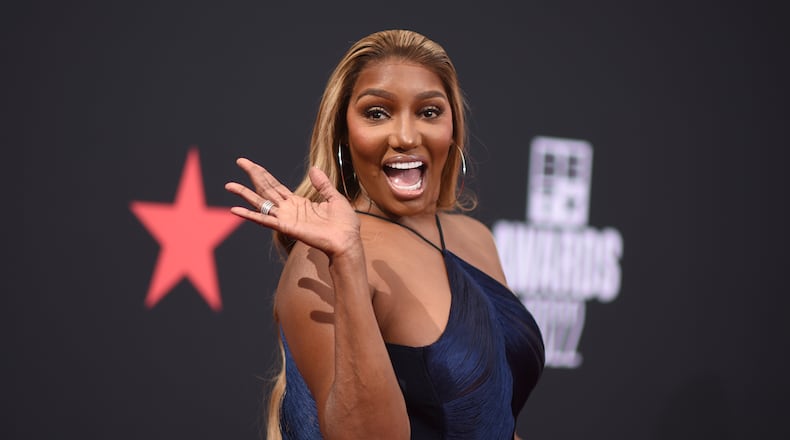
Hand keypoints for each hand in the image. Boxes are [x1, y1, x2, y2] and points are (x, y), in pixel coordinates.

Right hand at [225, 158, 360, 256]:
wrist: (347, 240)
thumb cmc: (344, 224)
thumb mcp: (334, 198)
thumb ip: (322, 185)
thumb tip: (313, 169)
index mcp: (299, 202)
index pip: (276, 185)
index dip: (263, 174)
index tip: (250, 164)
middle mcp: (288, 210)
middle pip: (266, 189)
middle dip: (253, 175)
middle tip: (240, 161)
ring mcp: (286, 218)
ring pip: (261, 203)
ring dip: (245, 194)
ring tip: (229, 185)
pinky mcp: (286, 227)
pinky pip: (264, 220)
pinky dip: (250, 215)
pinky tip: (235, 210)